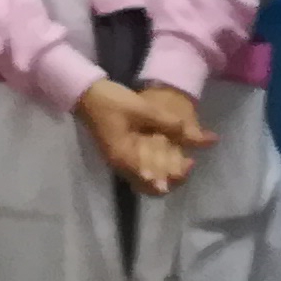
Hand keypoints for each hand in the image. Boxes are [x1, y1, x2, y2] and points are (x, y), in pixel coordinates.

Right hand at [79, 79, 214, 194]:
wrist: (85, 93)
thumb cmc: (110, 102)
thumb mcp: (141, 109)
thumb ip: (167, 123)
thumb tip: (196, 136)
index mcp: (125, 159)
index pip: (153, 181)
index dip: (174, 176)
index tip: (189, 162)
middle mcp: (122, 165)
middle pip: (150, 187)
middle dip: (172, 180)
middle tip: (188, 163)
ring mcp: (122, 160)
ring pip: (147, 180)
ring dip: (166, 174)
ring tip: (183, 160)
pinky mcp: (123, 152)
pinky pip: (143, 168)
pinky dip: (158, 166)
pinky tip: (169, 153)